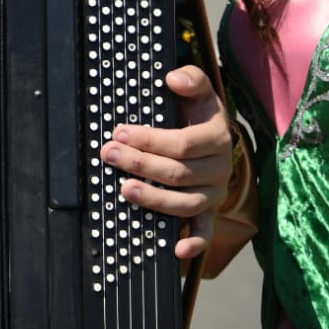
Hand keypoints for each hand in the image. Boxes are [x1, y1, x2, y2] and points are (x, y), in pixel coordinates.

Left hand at [100, 65, 232, 259]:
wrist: (215, 137)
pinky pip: (205, 231)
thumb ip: (191, 80)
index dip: (149, 140)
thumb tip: (174, 78)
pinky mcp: (209, 211)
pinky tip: (176, 250)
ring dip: (154, 200)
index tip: (119, 133)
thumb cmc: (197, 113)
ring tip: (125, 190)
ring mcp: (214, 193)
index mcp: (216, 138)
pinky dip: (194, 243)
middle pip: (178, 173)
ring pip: (186, 203)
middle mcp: (220, 168)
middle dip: (140, 165)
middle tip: (109, 155)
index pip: (182, 144)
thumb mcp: (199, 91)